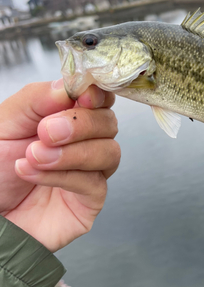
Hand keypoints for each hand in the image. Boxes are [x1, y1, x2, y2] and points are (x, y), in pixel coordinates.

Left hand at [0, 80, 120, 251]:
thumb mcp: (5, 124)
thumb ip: (35, 99)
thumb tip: (66, 86)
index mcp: (66, 118)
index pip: (99, 98)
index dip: (98, 94)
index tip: (84, 95)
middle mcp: (83, 143)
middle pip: (108, 122)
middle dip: (80, 124)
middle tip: (46, 132)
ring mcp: (90, 171)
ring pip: (110, 152)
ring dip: (71, 153)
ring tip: (34, 157)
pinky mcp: (91, 200)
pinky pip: (95, 183)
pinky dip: (65, 176)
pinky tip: (35, 174)